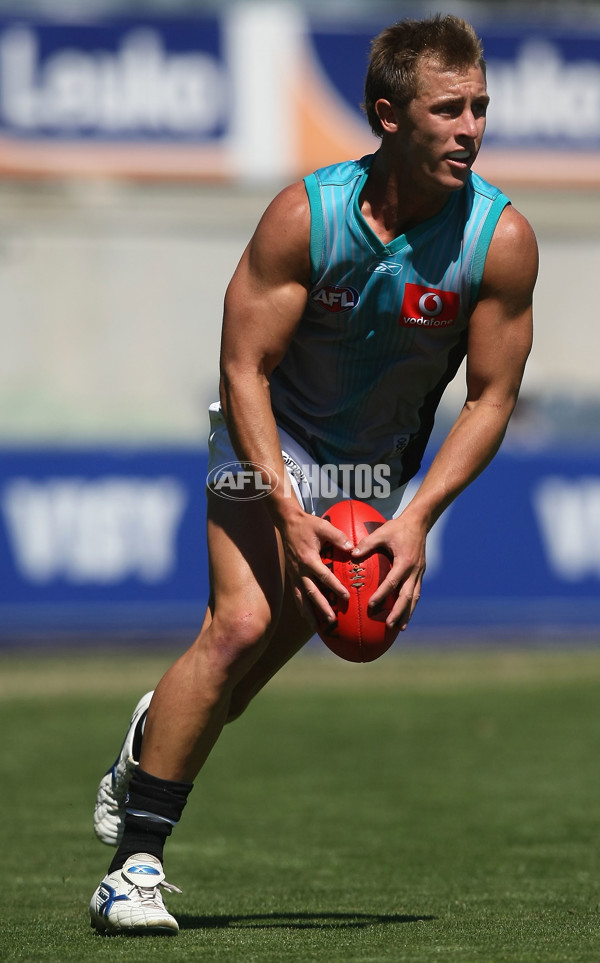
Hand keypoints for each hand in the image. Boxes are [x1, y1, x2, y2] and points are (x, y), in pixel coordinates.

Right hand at [279, 511, 351, 625]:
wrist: (288, 523)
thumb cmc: (308, 525)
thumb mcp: (324, 527)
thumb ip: (338, 537)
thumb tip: (353, 548)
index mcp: (309, 559)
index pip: (324, 577)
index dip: (335, 588)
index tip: (346, 597)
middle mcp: (300, 570)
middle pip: (311, 593)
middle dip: (321, 608)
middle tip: (332, 620)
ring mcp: (295, 575)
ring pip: (301, 598)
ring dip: (309, 613)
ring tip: (317, 627)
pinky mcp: (292, 576)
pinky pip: (297, 595)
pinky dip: (302, 608)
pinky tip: (308, 618)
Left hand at [350, 515, 426, 631]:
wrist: (418, 522)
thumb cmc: (398, 528)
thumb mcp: (382, 532)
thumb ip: (367, 543)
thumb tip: (351, 553)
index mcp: (405, 561)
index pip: (393, 582)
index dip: (382, 594)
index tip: (372, 605)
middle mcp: (414, 570)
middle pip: (407, 596)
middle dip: (399, 612)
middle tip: (389, 625)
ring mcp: (419, 573)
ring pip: (414, 597)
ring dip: (407, 613)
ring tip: (400, 628)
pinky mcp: (420, 573)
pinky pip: (416, 592)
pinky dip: (410, 605)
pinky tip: (405, 614)